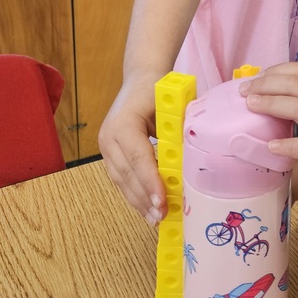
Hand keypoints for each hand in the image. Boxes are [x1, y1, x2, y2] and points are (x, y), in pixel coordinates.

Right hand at [98, 86, 165, 225]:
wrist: (141, 78)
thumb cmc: (159, 91)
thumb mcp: (170, 107)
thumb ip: (177, 133)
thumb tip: (191, 163)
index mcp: (124, 123)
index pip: (138, 157)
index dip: (150, 181)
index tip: (162, 200)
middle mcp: (109, 136)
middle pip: (127, 174)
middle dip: (145, 198)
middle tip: (162, 216)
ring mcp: (106, 146)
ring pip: (121, 180)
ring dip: (139, 201)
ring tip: (156, 219)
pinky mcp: (109, 154)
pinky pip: (121, 178)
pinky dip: (134, 194)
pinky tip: (147, 207)